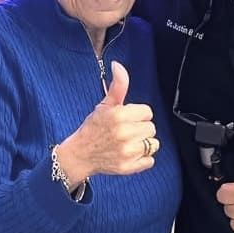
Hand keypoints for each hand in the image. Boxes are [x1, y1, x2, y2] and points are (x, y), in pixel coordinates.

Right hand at [57, 62, 157, 181]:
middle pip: (151, 128)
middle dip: (140, 128)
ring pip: (153, 144)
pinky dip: (143, 159)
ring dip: (143, 144)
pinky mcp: (129, 167)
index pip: (147, 112)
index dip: (137, 115)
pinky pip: (150, 161)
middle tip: (125, 131)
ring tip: (128, 143)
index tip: (126, 119)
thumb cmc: (93, 128)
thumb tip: (118, 66)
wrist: (80, 154)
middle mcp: (124, 133)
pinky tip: (129, 154)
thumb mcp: (104, 105)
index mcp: (119, 115)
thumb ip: (118, 86)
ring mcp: (127, 152)